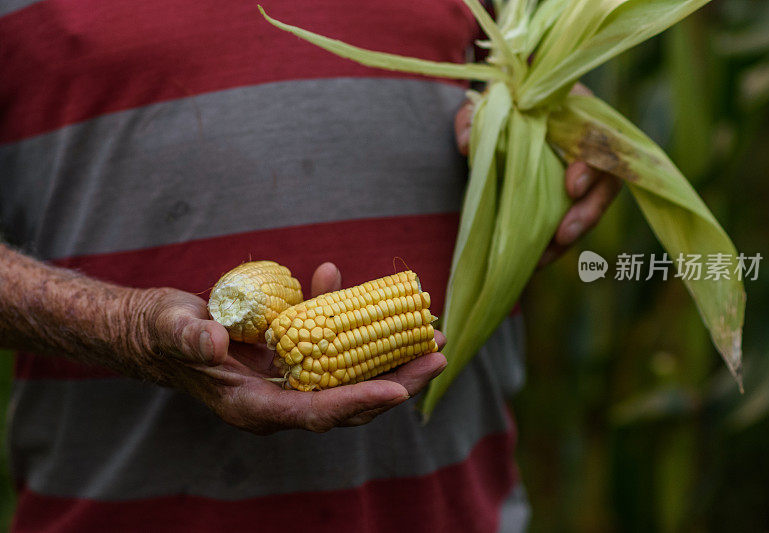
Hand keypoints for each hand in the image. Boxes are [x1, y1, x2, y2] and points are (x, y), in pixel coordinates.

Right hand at [133, 262, 447, 433]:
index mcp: (255, 407)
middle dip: (396, 382)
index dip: (357, 403)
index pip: (316, 412)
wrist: (161, 331)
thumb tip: (214, 341)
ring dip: (391, 357)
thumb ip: (191, 337)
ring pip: (351, 377)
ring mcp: (290, 382)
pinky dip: (351, 321)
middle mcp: (280, 401)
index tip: (398, 391)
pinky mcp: (294, 360)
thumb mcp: (172, 330)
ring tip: (430, 335)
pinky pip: (334, 347)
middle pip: (349, 401)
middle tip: (437, 355)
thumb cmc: (163, 333)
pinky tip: (357, 288)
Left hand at [453, 84, 621, 266]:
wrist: (507, 109)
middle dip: (588, 212)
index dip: (592, 167)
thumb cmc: (505, 100)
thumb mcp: (489, 100)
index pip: (601, 140)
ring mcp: (583, 174)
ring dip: (571, 236)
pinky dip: (554, 244)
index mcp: (580, 113)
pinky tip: (534, 260)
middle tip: (563, 235)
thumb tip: (466, 144)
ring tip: (543, 258)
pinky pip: (571, 222)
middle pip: (608, 182)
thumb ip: (475, 117)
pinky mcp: (569, 197)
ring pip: (591, 208)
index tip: (570, 186)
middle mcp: (591, 146)